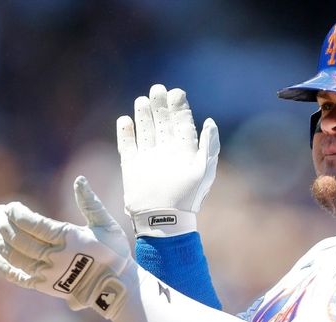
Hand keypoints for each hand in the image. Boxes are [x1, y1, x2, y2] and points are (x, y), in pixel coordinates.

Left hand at [0, 176, 134, 318]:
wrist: (116, 287)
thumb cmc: (113, 253)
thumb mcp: (106, 224)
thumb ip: (90, 202)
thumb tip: (79, 180)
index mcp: (68, 239)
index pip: (33, 224)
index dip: (17, 214)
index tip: (10, 206)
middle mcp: (54, 257)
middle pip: (20, 239)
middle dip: (5, 223)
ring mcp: (48, 274)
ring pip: (15, 256)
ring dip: (0, 240)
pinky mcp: (45, 287)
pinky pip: (17, 276)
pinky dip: (2, 265)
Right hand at [117, 84, 219, 236]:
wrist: (164, 219)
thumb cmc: (188, 196)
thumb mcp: (204, 170)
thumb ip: (209, 145)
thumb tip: (209, 121)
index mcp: (185, 152)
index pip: (182, 124)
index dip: (180, 108)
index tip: (176, 92)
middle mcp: (167, 152)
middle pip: (163, 124)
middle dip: (161, 106)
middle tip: (157, 89)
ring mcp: (149, 158)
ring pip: (146, 131)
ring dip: (144, 115)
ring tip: (143, 100)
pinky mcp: (132, 166)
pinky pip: (127, 145)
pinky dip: (125, 132)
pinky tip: (125, 120)